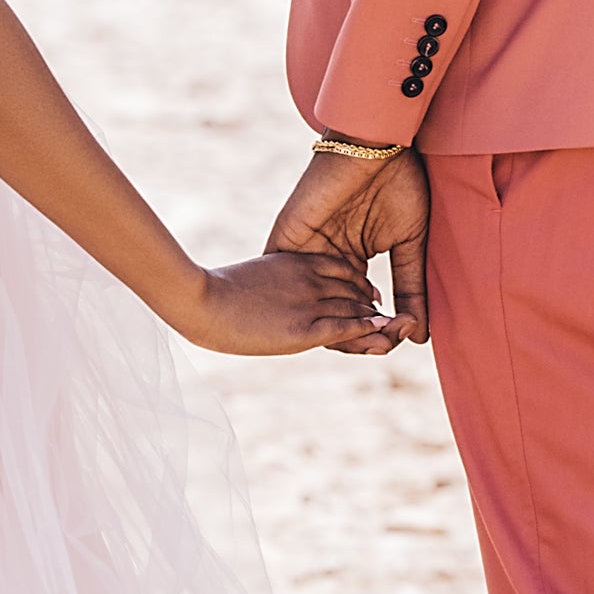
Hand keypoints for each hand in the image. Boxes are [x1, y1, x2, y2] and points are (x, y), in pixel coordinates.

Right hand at [182, 247, 400, 358]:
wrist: (201, 302)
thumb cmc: (216, 292)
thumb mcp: (254, 277)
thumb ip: (273, 282)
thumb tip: (270, 295)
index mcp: (297, 261)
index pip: (343, 269)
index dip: (359, 283)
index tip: (366, 295)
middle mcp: (309, 280)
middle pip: (356, 290)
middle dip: (372, 305)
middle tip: (386, 320)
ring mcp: (308, 303)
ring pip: (357, 310)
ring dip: (376, 321)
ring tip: (391, 330)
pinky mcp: (305, 329)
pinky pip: (347, 326)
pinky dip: (367, 329)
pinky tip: (380, 332)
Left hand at [268, 143, 428, 343]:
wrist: (378, 144)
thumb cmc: (399, 183)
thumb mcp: (409, 244)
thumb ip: (411, 288)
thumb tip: (418, 334)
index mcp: (350, 260)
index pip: (357, 309)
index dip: (376, 329)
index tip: (400, 338)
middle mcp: (325, 261)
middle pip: (334, 315)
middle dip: (360, 336)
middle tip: (386, 346)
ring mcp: (304, 253)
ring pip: (311, 308)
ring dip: (339, 329)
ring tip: (369, 339)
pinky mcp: (287, 242)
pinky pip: (289, 287)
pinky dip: (311, 309)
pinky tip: (336, 324)